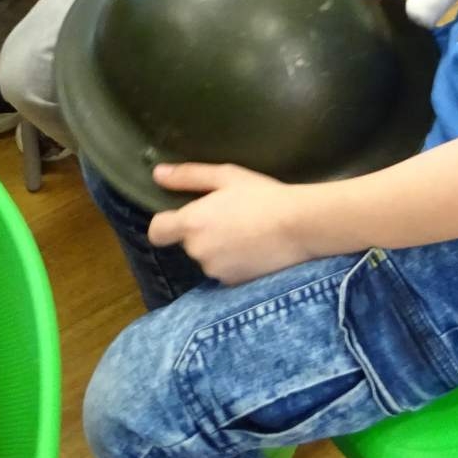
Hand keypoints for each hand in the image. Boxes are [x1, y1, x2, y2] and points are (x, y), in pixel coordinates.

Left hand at [148, 164, 308, 283]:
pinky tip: (255, 249)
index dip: (165, 224)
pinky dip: (234, 262)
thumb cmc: (262, 196)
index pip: (157, 232)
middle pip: (187, 243)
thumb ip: (188, 176)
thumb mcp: (226, 176)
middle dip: (202, 232)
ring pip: (208, 257)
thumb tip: (157, 173)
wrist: (300, 226)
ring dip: (219, 248)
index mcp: (191, 223)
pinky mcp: (233, 284)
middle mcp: (198, 251)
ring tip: (247, 232)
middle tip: (231, 216)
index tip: (182, 216)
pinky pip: (225, 271)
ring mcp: (215, 270)